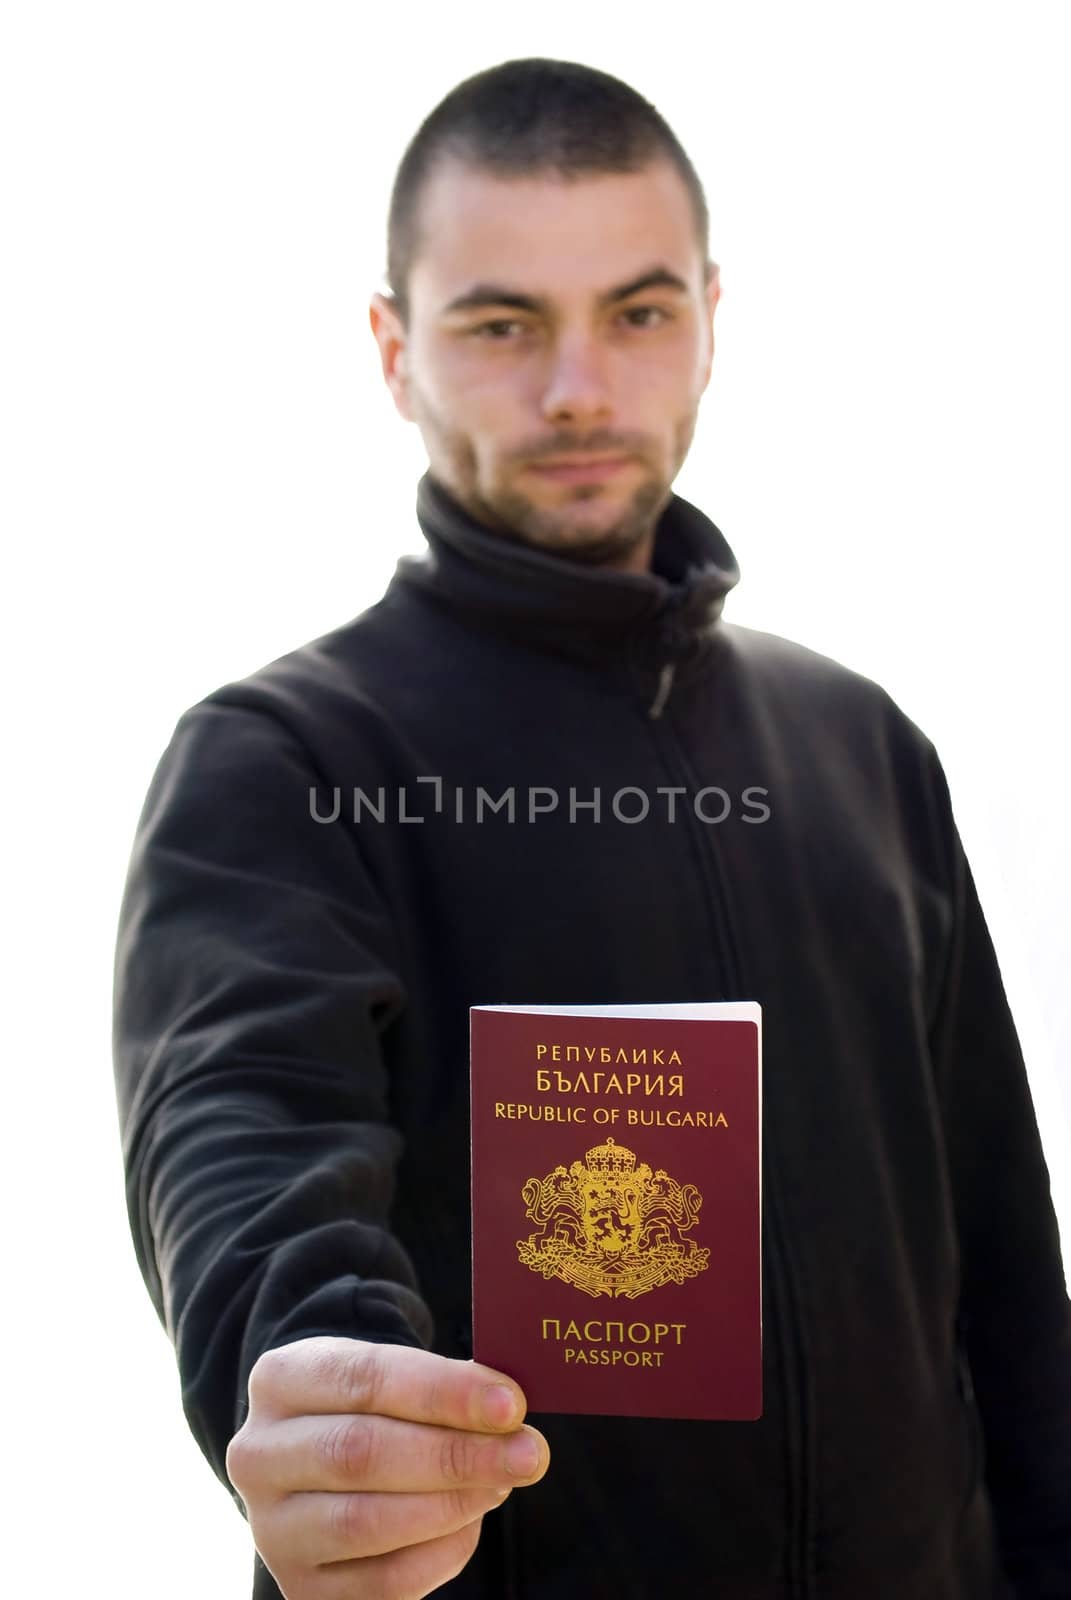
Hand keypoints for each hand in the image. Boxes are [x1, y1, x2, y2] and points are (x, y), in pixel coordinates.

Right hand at [226, 1336, 548, 1598]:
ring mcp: (272, 1529)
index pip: (365, 1379)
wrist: (321, 1452)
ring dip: (451, 1504)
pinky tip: (471, 1522)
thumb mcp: (391, 1372)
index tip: (511, 1405)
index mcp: (278, 1380)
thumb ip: (442, 1385)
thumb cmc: (372, 1405)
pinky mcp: (300, 1589)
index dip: (443, 1394)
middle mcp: (259, 1455)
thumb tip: (507, 1412)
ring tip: (502, 1482)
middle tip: (527, 1452)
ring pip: (365, 1522)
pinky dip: (439, 1554)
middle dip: (456, 1454)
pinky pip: (380, 1583)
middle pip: (361, 1454)